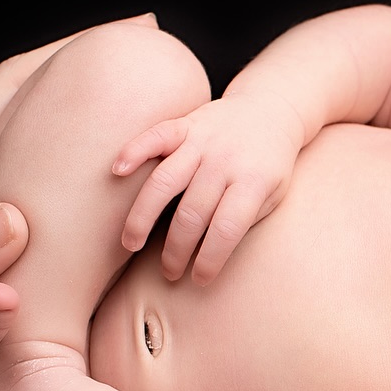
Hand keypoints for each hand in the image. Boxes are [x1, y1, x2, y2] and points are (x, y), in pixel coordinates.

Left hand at [0, 16, 157, 390]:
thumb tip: (17, 221)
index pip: (1, 95)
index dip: (60, 60)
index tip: (124, 37)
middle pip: (16, 102)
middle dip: (75, 73)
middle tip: (144, 52)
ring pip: (20, 140)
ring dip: (69, 117)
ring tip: (131, 102)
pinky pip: (17, 181)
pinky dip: (56, 166)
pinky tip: (86, 175)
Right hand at [113, 92, 302, 284]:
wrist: (271, 110)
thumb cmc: (270, 165)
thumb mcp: (274, 196)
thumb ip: (246, 221)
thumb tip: (212, 256)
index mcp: (253, 182)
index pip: (227, 229)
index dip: (210, 259)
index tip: (199, 279)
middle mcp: (225, 161)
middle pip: (192, 212)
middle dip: (176, 249)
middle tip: (168, 271)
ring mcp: (203, 141)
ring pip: (165, 180)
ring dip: (143, 215)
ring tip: (130, 244)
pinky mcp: (185, 124)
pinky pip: (155, 136)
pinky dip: (134, 151)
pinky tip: (117, 172)